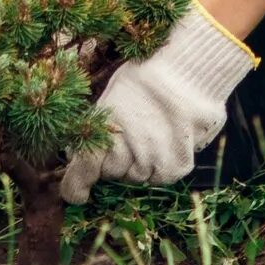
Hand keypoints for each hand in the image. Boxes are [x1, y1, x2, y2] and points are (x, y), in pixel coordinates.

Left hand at [58, 5, 255, 202]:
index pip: (83, 171)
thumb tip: (76, 155)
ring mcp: (154, 163)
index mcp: (105, 135)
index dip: (75, 187)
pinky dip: (162, 162)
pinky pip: (162, 175)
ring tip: (152, 130)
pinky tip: (168, 137)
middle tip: (129, 132)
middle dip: (115, 160)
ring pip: (138, 176)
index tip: (77, 195)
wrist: (189, 68)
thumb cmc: (145, 77)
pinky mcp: (178, 167)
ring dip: (140, 161)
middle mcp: (128, 155)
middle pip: (112, 173)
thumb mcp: (111, 97)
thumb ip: (96, 130)